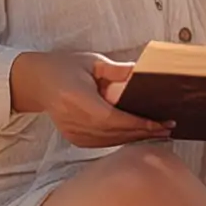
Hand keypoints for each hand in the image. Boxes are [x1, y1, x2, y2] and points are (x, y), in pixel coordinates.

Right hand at [10, 49, 173, 147]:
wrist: (37, 82)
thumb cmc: (65, 67)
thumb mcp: (91, 61)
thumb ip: (117, 71)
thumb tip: (143, 72)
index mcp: (75, 97)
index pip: (111, 117)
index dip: (136, 123)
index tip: (158, 122)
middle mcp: (73, 119)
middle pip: (114, 133)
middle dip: (143, 131)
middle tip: (168, 127)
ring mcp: (72, 132)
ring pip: (110, 141)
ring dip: (135, 138)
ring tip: (159, 132)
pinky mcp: (74, 139)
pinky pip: (103, 143)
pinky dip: (122, 139)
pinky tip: (138, 135)